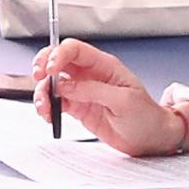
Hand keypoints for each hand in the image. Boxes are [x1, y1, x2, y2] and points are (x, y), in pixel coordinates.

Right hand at [30, 39, 188, 156]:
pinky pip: (55, 102)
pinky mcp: (78, 107)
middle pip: (58, 60)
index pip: (75, 50)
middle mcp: (90, 75)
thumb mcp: (124, 101)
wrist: (150, 139)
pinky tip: (49, 115)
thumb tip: (65, 85)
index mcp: (104, 66)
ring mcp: (82, 91)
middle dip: (43, 66)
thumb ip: (93, 90)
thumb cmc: (146, 116)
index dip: (58, 54)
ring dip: (43, 92)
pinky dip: (47, 107)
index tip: (50, 69)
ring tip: (44, 107)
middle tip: (38, 77)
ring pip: (52, 83)